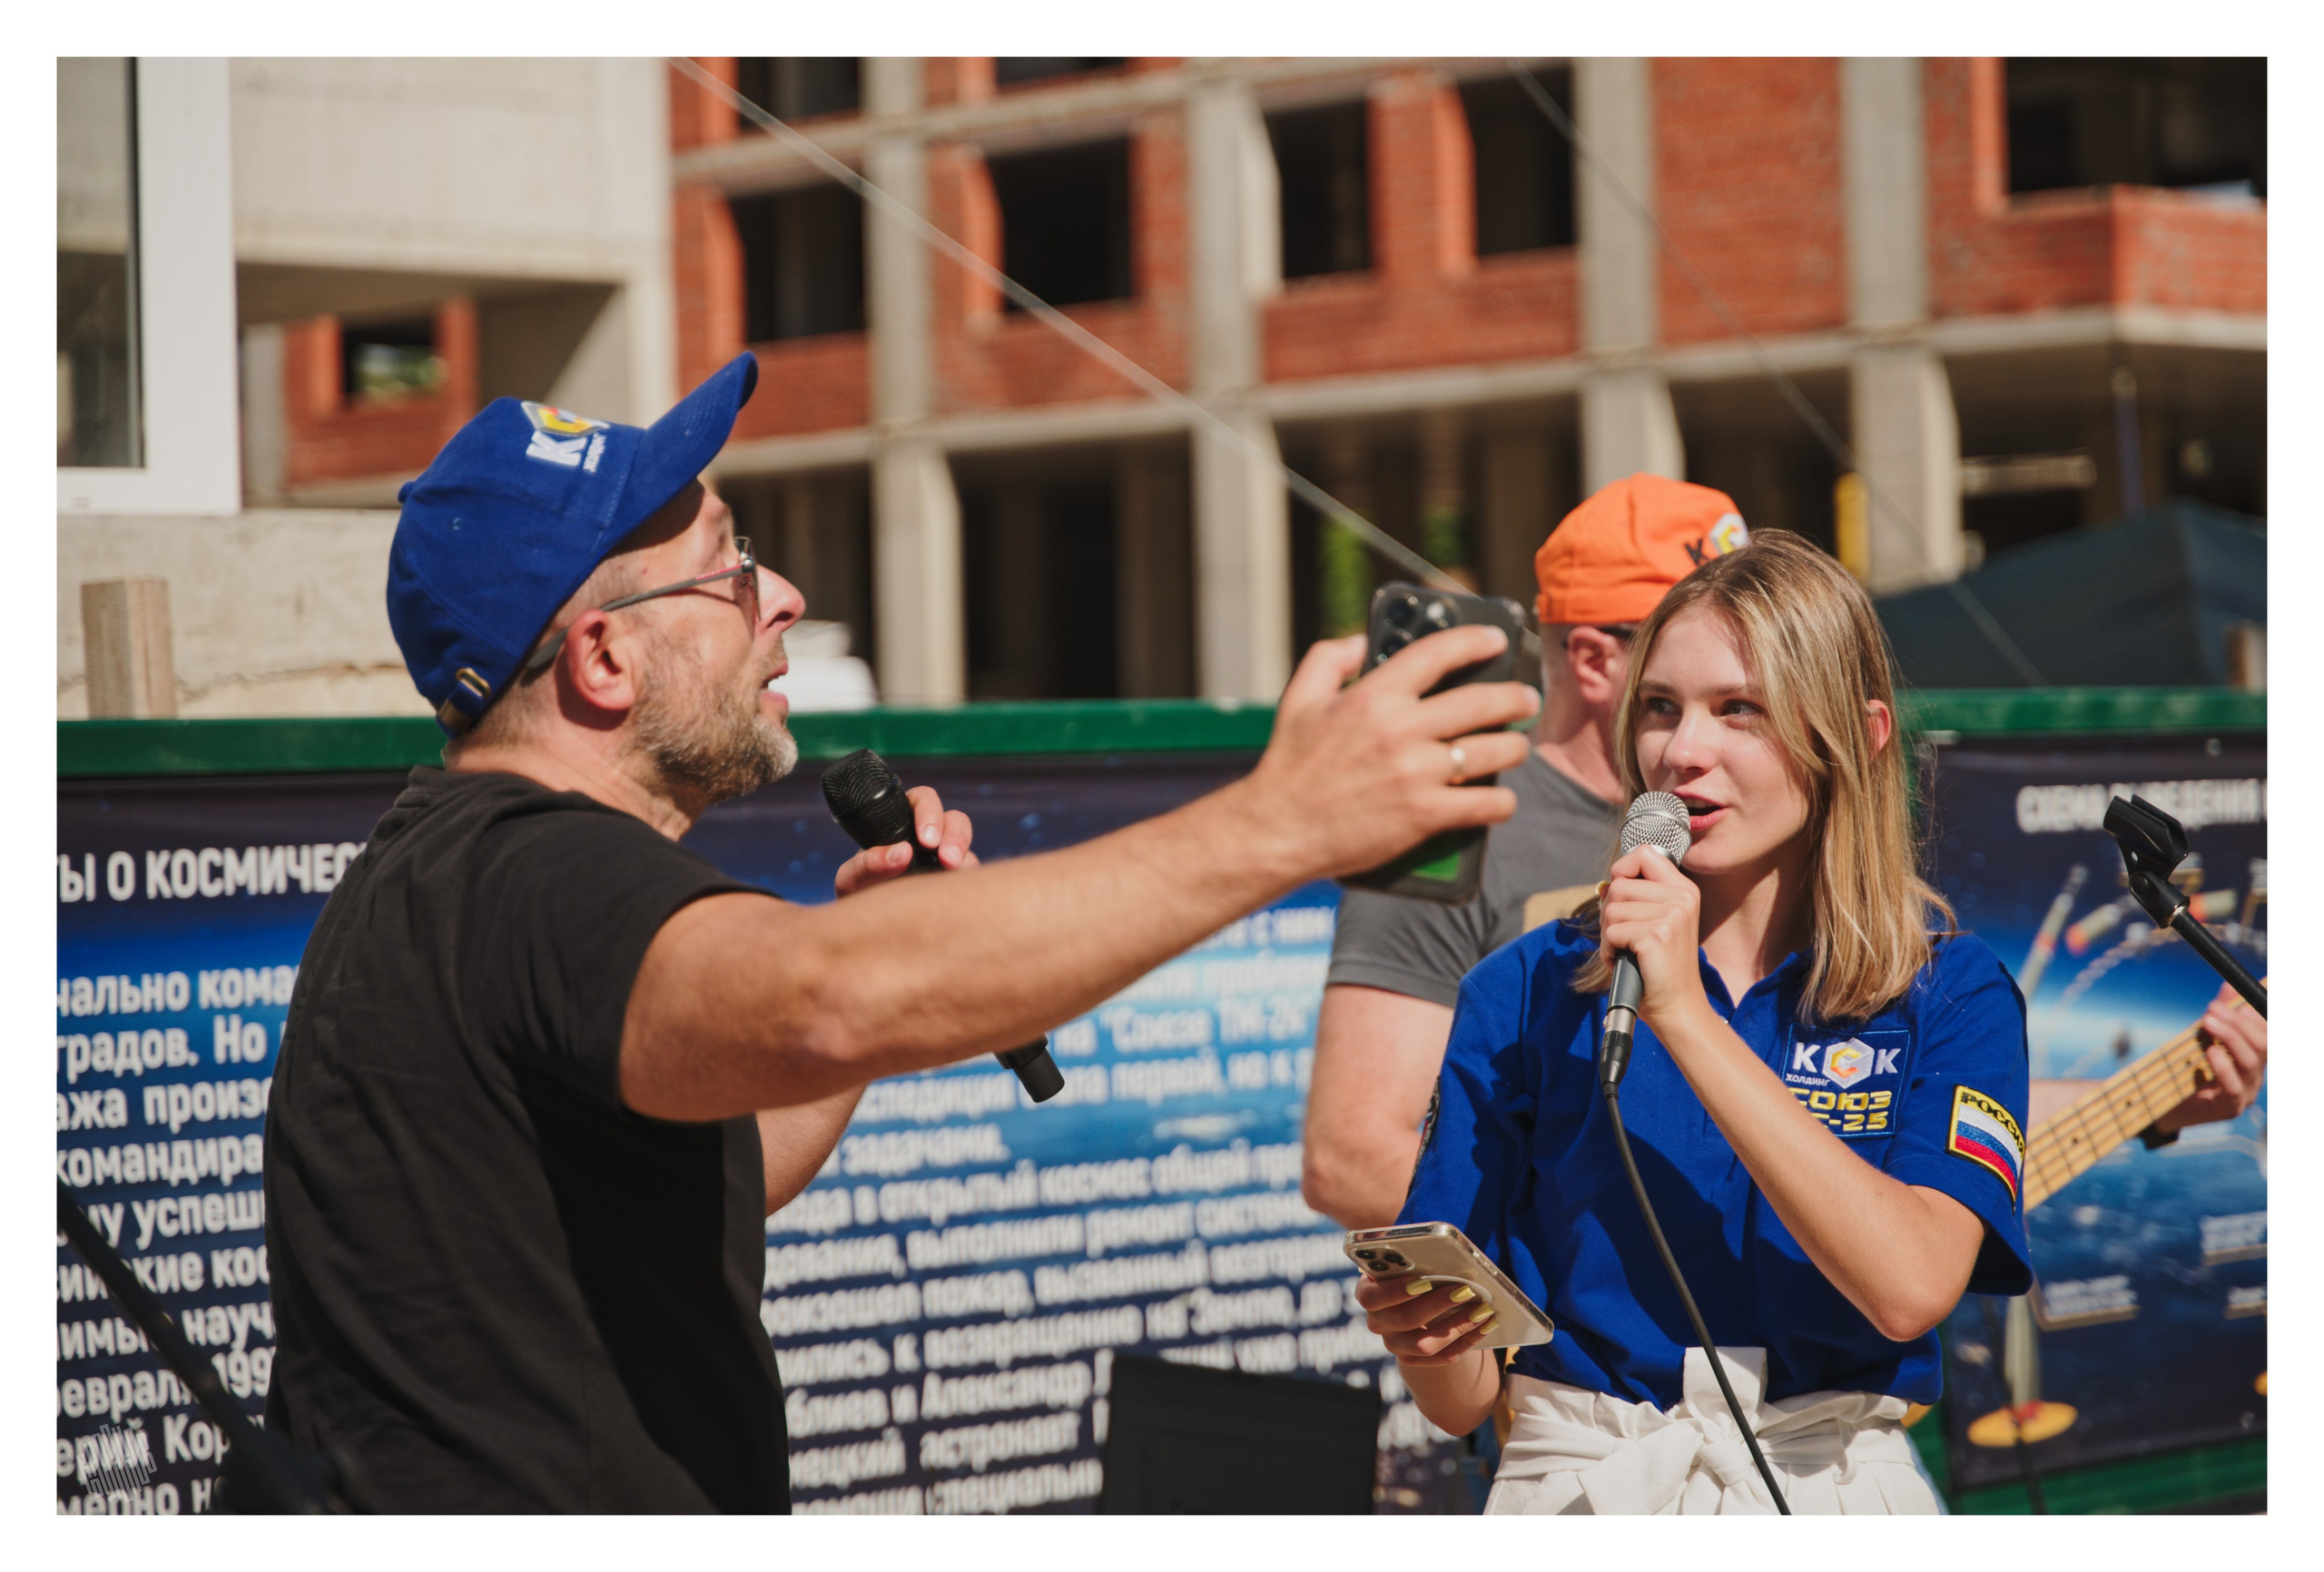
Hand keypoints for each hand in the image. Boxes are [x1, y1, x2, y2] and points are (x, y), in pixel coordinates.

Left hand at [833, 786, 975, 895]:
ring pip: (967, 848)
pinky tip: (955, 895)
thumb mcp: (852, 879)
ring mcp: (945, 860)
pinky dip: (967, 883)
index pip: (921, 801)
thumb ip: (868, 864)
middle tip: (946, 859)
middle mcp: (928, 837)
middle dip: (955, 836)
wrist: (867, 928)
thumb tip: (901, 852)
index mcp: (900, 822)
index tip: (926, 839)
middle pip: (955, 820)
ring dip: (965, 858)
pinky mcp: (957, 884)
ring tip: (953, 874)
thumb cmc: (857, 894)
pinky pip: (972, 878)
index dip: (928, 812)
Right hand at [1241, 629, 1538, 880]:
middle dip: (1516, 698)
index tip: (1495, 641)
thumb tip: (1362, 640)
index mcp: (1373, 696)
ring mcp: (1416, 773)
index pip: (1438, 654)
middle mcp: (1400, 729)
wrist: (1278, 830)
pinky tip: (1499, 800)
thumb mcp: (1298, 699)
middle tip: (1527, 700)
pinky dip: (1500, 802)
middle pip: (1483, 702)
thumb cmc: (1288, 766)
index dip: (1475, 641)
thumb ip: (1329, 658)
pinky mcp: (1425, 815)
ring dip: (1515, 748)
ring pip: (1495, 751)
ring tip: (1516, 748)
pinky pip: (1485, 804)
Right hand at [1353, 1272, 1501, 1366]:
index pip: (1371, 1297)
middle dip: (1438, 1305)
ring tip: (1483, 1310)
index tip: (1422, 1281)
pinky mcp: (1414, 1360)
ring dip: (1458, 1326)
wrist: (1415, 1304)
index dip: (1395, 1291)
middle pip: (1404, 1320)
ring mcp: (1395, 1345)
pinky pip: (1442, 1357)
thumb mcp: (1407, 1265)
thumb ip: (1416, 1262)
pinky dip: (1467, 1341)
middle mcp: (1377, 1323)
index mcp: (1368, 1294)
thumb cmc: (1413, 1273)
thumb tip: (1445, 1259)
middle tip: (1465, 1291)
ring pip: (1425, 1344)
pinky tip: (1486, 1325)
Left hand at [1599, 844, 1709, 1027]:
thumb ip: (1638, 897)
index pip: (1645, 854)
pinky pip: (1612, 931)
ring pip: (1611, 908)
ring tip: (1625, 950)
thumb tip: (1605, 884)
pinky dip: (1608, 949)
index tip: (1619, 891)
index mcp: (1684, 890)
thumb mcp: (1658, 921)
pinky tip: (1623, 960)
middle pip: (1620, 884)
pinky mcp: (1657, 934)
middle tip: (1623, 937)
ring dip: (1608, 934)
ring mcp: (1672, 915)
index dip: (1623, 868)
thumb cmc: (1659, 966)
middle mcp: (1682, 898)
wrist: (1677, 1005)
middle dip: (1610, 912)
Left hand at [2155, 983, 2266, 1133]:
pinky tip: (2210, 1052)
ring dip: (2230, 1037)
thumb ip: (2218, 1016)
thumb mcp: (2203, 1038)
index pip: (2268, 1034)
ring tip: (2208, 1022)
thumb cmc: (2188, 1069)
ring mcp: (2246, 1093)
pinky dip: (2223, 1066)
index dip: (2258, 1015)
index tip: (2237, 999)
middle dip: (2240, 1023)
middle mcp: (2255, 1075)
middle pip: (2263, 1045)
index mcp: (2254, 1058)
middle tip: (2213, 1008)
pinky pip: (2234, 1086)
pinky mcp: (2229, 1108)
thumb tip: (2228, 986)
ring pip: (2251, 1062)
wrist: (2165, 1104)